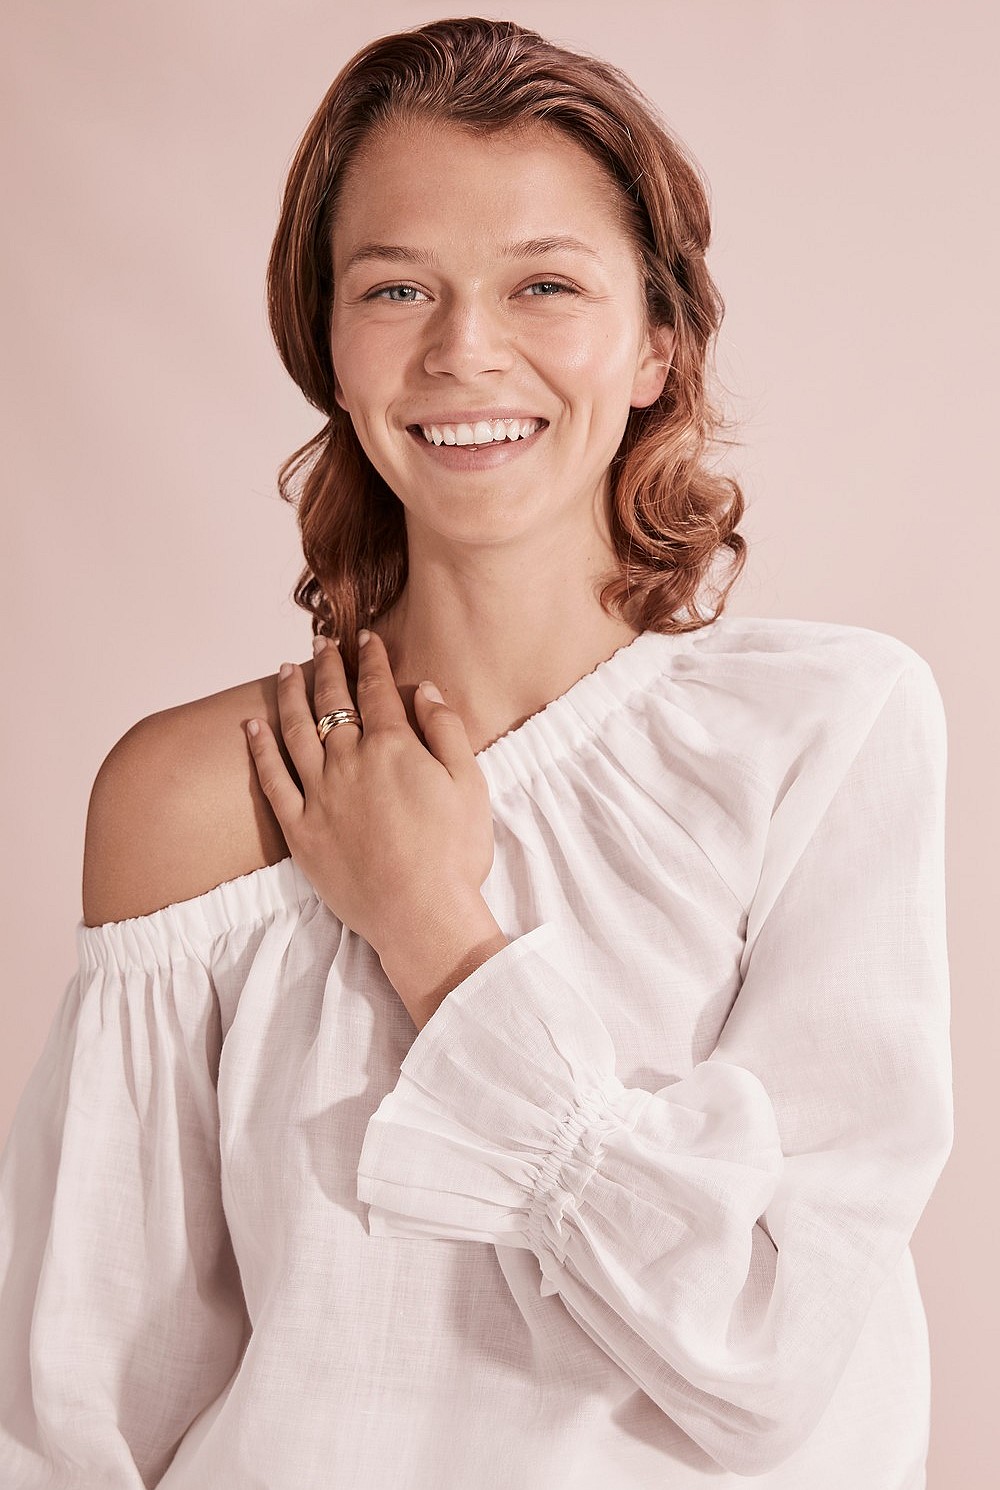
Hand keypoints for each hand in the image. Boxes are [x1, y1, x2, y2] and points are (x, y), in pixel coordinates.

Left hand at [244, 631, 501, 1014]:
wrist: (421, 915)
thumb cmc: (455, 853)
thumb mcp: (470, 784)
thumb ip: (446, 730)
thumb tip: (426, 690)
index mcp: (394, 747)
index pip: (378, 690)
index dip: (372, 660)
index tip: (366, 639)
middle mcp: (350, 762)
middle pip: (332, 702)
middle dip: (327, 667)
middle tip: (321, 645)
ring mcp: (320, 795)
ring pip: (297, 731)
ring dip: (290, 695)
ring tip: (286, 670)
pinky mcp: (300, 829)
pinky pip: (272, 780)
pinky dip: (260, 750)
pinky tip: (252, 727)